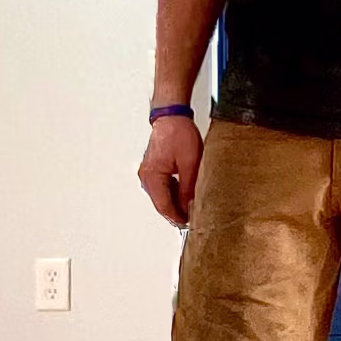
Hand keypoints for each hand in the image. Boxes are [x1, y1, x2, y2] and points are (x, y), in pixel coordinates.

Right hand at [140, 112, 202, 226]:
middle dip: (177, 212)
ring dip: (176, 202)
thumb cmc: (179, 134)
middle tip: (194, 217)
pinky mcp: (153, 170)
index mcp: (152, 176)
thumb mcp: (190, 163)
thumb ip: (188, 188)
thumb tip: (189, 207)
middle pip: (161, 203)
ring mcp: (148, 173)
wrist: (172, 117)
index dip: (178, 218)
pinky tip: (186, 191)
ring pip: (162, 197)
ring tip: (192, 205)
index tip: (190, 224)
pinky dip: (174, 193)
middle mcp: (146, 177)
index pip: (164, 206)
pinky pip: (163, 188)